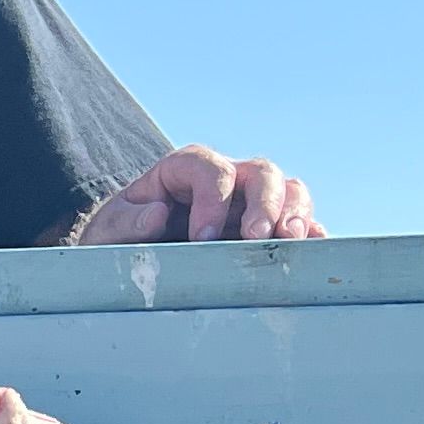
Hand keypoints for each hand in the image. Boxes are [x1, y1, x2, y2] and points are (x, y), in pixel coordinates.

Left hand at [73, 147, 317, 244]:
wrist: (131, 254)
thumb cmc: (119, 236)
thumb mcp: (109, 229)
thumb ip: (126, 222)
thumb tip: (156, 215)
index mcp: (186, 169)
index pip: (211, 170)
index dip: (211, 201)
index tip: (200, 239)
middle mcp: (226, 178)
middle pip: (261, 173)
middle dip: (265, 204)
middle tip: (257, 238)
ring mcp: (251, 200)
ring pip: (288, 190)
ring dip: (295, 213)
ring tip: (291, 241)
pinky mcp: (267, 225)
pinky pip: (298, 220)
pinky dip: (309, 231)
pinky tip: (314, 247)